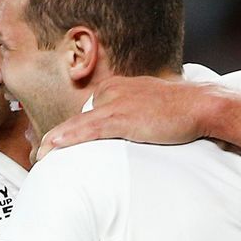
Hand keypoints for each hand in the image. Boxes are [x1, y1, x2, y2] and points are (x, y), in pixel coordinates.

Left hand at [36, 75, 220, 159]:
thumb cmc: (181, 108)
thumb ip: (135, 110)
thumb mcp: (151, 104)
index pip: (89, 110)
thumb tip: (131, 125)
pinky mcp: (122, 117)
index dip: (72, 128)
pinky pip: (88, 129)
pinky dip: (68, 138)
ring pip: (78, 123)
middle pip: (81, 117)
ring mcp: (116, 103)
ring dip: (56, 140)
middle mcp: (113, 90)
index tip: (57, 141)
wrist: (200, 105)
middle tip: (45, 153)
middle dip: (63, 135)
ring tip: (40, 154)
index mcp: (119, 86)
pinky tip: (53, 145)